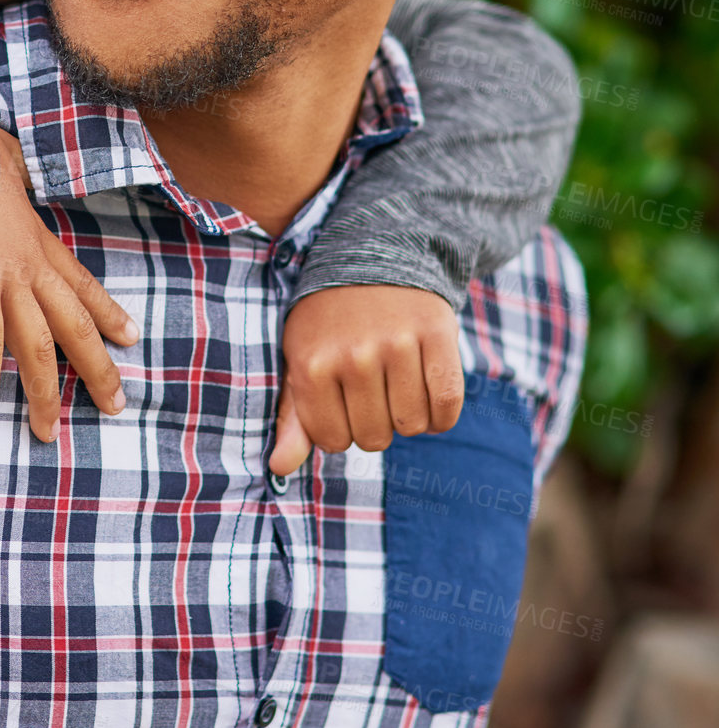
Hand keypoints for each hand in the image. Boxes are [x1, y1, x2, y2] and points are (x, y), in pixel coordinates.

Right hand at [0, 122, 138, 442]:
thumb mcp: (6, 157)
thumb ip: (17, 170)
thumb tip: (13, 163)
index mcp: (40, 241)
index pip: (83, 285)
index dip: (108, 313)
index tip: (130, 337)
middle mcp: (32, 270)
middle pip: (75, 329)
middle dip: (97, 370)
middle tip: (114, 406)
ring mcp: (5, 285)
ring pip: (37, 351)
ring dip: (44, 395)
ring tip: (48, 433)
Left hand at [269, 284, 464, 476]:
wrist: (370, 259)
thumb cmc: (328, 323)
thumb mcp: (300, 362)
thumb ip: (293, 418)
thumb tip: (278, 468)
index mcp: (312, 365)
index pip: (334, 441)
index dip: (340, 428)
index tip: (340, 398)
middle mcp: (354, 356)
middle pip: (375, 438)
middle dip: (373, 421)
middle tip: (370, 385)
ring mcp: (397, 343)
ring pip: (412, 426)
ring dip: (407, 415)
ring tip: (396, 382)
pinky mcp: (436, 333)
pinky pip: (448, 405)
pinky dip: (441, 412)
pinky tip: (425, 390)